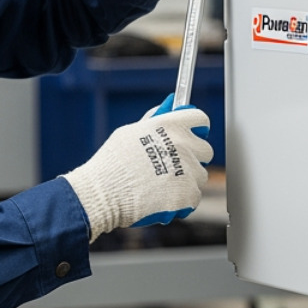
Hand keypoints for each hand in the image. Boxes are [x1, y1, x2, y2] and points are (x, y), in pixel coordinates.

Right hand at [63, 100, 213, 240]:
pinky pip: (194, 196)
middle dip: (193, 157)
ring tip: (162, 185)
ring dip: (187, 180)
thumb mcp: (130, 132)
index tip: (195, 134)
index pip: (200, 119)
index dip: (198, 128)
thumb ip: (154, 121)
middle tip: (175, 166)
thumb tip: (168, 107)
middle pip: (205, 150)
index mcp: (170, 125)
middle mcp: (183, 145)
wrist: (103, 194)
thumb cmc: (111, 165)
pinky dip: (182, 200)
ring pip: (200, 175)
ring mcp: (188, 171)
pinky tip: (162, 198)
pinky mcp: (188, 194)